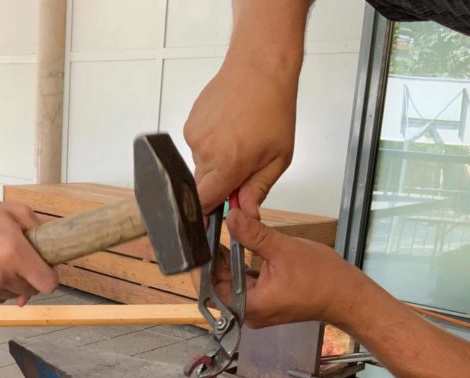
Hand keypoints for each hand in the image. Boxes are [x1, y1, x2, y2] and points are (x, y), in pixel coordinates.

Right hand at [0, 184, 58, 309]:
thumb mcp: (13, 211)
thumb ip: (38, 228)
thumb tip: (51, 250)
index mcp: (15, 253)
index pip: (48, 283)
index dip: (49, 276)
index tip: (44, 270)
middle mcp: (2, 274)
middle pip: (31, 291)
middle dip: (28, 278)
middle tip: (16, 263)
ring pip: (12, 297)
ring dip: (10, 285)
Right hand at [184, 55, 298, 215]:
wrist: (259, 69)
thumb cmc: (273, 107)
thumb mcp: (279, 157)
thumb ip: (259, 189)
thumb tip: (246, 213)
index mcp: (229, 164)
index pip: (205, 203)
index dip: (209, 212)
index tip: (215, 215)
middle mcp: (206, 152)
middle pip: (201, 187)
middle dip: (219, 185)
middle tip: (242, 165)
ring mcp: (194, 137)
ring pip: (200, 166)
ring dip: (216, 163)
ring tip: (237, 139)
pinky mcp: (189, 125)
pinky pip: (196, 147)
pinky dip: (211, 145)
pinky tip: (227, 129)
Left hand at [209, 207, 366, 328]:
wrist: (348, 296)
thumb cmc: (322, 278)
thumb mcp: (284, 250)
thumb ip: (254, 234)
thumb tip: (232, 216)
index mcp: (250, 306)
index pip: (212, 285)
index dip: (206, 262)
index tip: (205, 238)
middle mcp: (249, 313)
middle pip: (220, 285)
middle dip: (217, 259)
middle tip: (215, 232)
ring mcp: (257, 310)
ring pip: (232, 285)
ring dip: (229, 262)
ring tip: (226, 236)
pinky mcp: (266, 304)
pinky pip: (246, 286)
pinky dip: (242, 269)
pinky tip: (240, 249)